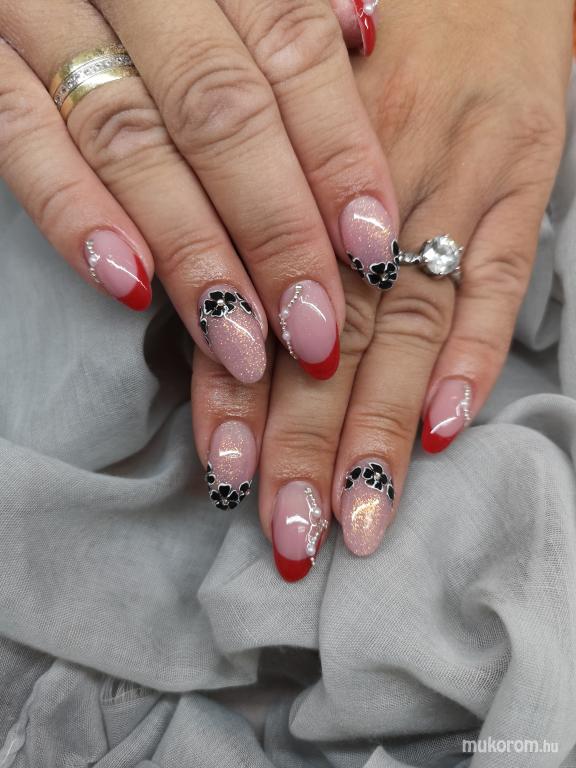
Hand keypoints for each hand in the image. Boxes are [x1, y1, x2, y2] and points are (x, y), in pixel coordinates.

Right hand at [0, 0, 396, 384]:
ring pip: (129, 139)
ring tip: (238, 342)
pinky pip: (20, 137)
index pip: (293, 47)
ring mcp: (45, 11)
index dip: (337, 153)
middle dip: (275, 232)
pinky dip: (73, 212)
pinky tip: (129, 285)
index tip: (371, 250)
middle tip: (312, 330)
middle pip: (221, 112)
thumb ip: (280, 15)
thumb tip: (365, 39)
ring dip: (191, 250)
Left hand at [191, 0, 572, 579]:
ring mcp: (449, 187)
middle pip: (328, 336)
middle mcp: (363, 193)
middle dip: (305, 442)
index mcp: (294, 177)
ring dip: (381, 427)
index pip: (258, 306)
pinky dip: (473, 355)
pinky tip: (444, 429)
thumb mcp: (293, 124)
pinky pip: (495, 277)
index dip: (240, 399)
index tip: (231, 481)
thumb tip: (232, 331)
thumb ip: (263, 223)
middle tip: (293, 533)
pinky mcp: (520, 182)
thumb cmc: (367, 51)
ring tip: (362, 514)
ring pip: (406, 325)